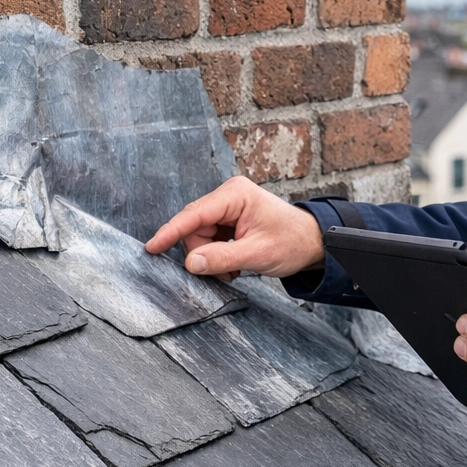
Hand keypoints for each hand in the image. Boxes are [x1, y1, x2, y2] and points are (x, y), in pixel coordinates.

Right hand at [145, 176, 324, 278]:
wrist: (314, 242)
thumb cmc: (293, 241)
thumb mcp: (258, 254)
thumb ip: (222, 258)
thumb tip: (190, 263)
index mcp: (235, 195)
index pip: (194, 214)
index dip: (170, 232)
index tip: (152, 247)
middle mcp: (228, 196)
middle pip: (194, 228)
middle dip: (203, 253)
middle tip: (227, 270)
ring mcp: (228, 208)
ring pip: (200, 237)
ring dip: (212, 257)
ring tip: (236, 268)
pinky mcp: (229, 219)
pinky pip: (210, 240)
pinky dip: (218, 255)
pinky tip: (235, 263)